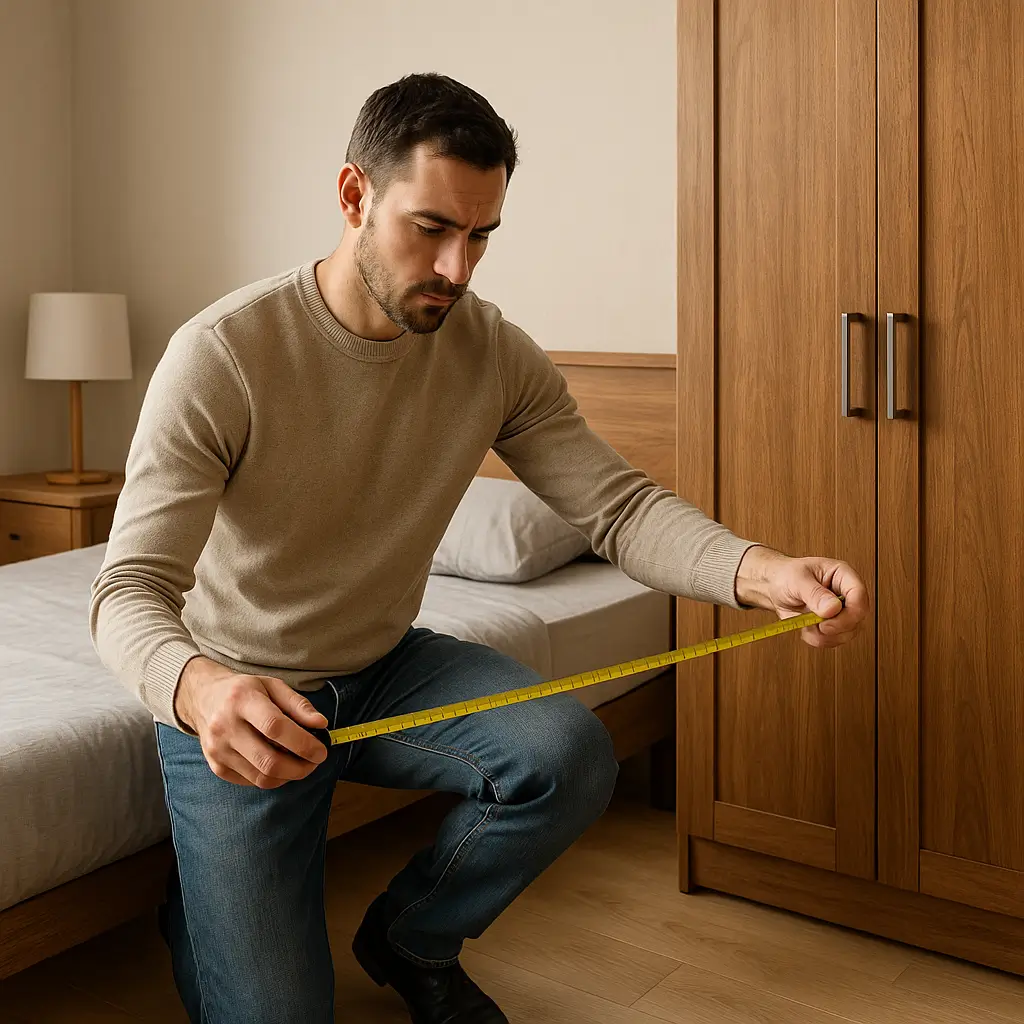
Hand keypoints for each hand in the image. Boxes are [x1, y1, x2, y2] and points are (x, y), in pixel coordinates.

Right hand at [174, 656, 328, 786]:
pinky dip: (272, 778)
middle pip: (268, 760)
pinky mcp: (216, 767)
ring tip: (301, 765)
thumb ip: (298, 705)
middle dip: (300, 768)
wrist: (203, 698)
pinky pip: (251, 782)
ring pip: (261, 777)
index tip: (321, 750)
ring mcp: (218, 750)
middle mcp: (225, 727)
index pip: (275, 727)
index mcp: (242, 700)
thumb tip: (321, 724)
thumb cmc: (244, 690)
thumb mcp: (273, 686)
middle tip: (315, 762)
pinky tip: (280, 766)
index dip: (302, 743)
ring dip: (289, 776)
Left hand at [734, 545, 867, 647]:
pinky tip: (805, 628)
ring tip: (805, 623)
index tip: (828, 620)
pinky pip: (833, 640)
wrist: (773, 588)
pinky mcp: (833, 626)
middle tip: (816, 625)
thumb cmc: (785, 576)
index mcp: (842, 575)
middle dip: (836, 627)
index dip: (850, 612)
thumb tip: (832, 608)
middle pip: (857, 618)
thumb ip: (814, 593)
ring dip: (825, 635)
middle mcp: (846, 594)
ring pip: (847, 633)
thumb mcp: (796, 580)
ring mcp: (841, 612)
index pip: (859, 595)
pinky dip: (818, 639)